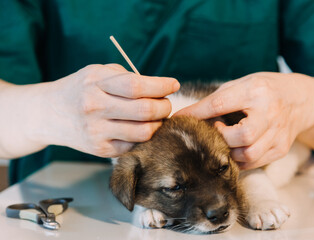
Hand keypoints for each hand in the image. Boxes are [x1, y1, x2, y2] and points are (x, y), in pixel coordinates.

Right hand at [41, 64, 178, 156]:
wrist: (49, 113)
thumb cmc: (81, 89)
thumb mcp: (98, 72)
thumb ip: (127, 77)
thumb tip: (161, 87)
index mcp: (95, 83)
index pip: (136, 86)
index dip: (161, 86)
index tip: (173, 84)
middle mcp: (94, 107)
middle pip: (144, 110)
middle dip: (164, 107)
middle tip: (165, 104)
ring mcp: (96, 132)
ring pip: (144, 132)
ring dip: (158, 124)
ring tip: (156, 117)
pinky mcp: (100, 150)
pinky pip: (134, 145)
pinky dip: (145, 137)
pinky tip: (143, 128)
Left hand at [174, 72, 313, 168]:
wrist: (301, 100)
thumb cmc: (265, 89)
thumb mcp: (244, 84)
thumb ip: (219, 98)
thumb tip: (189, 115)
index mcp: (256, 91)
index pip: (220, 103)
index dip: (196, 113)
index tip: (179, 119)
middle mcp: (269, 113)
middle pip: (241, 135)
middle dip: (220, 137)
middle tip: (214, 131)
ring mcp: (278, 133)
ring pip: (247, 155)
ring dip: (228, 152)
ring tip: (224, 141)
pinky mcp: (281, 148)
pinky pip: (254, 163)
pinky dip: (238, 160)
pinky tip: (234, 150)